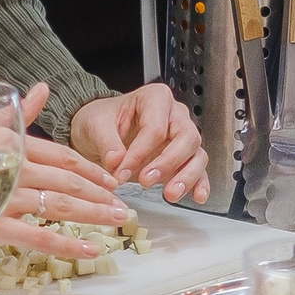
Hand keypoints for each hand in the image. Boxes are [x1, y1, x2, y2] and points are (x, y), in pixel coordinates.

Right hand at [0, 82, 127, 255]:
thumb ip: (13, 113)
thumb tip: (40, 89)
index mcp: (11, 143)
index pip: (62, 156)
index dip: (90, 169)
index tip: (110, 181)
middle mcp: (15, 167)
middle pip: (68, 181)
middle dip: (100, 194)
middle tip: (123, 207)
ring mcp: (6, 197)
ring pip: (60, 206)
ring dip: (93, 215)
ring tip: (116, 223)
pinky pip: (37, 237)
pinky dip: (65, 245)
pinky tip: (88, 250)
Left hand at [71, 82, 211, 204]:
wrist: (101, 131)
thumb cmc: (102, 121)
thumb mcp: (95, 125)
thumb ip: (106, 142)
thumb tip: (116, 161)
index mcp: (155, 98)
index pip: (155, 127)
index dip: (139, 153)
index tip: (121, 172)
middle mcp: (174, 115)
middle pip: (186, 137)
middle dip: (168, 162)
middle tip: (146, 181)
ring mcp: (181, 136)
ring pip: (197, 154)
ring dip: (186, 176)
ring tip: (170, 194)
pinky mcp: (183, 157)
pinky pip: (198, 169)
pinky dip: (199, 183)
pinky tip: (197, 196)